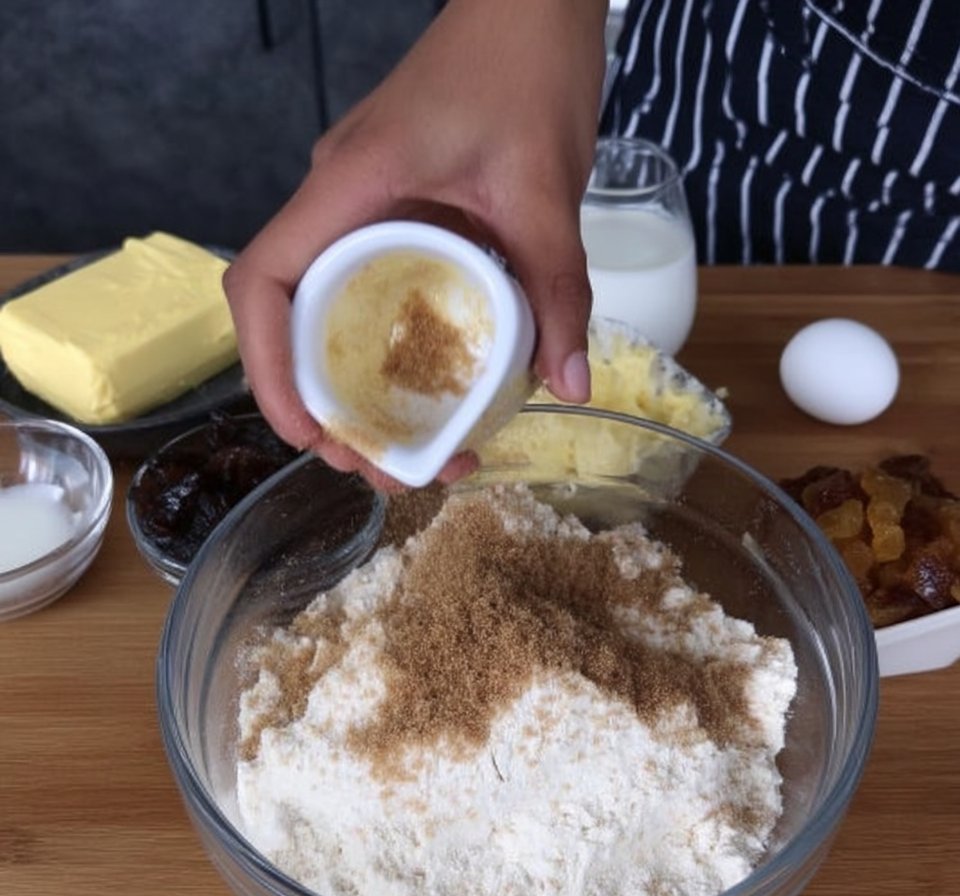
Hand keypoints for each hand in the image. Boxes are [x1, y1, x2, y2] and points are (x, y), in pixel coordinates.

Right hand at [224, 0, 607, 489]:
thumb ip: (558, 289)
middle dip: (322, 406)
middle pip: (292, 319)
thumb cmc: (528, 67)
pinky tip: (435, 390)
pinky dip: (389, 350)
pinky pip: (369, 290)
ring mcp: (361, 205)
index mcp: (351, 185)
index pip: (264, 282)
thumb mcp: (546, 188)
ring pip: (329, 313)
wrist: (534, 1)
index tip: (309, 433)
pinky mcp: (392, 208)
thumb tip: (571, 387)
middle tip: (381, 467)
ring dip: (357, 390)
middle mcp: (339, 200)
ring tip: (412, 451)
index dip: (267, 369)